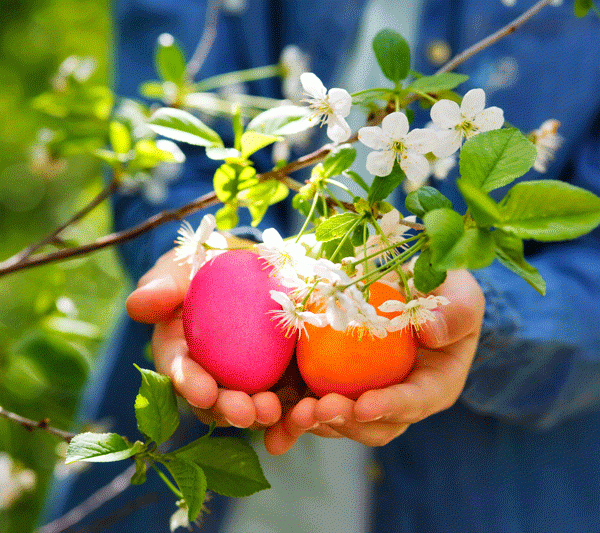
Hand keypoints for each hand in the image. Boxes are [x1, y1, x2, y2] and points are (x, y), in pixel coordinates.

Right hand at [126, 247, 289, 429]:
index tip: (203, 392)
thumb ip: (163, 284)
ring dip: (259, 414)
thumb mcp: (184, 266)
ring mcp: (245, 379)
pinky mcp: (278, 378)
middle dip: (227, 410)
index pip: (181, 371)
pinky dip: (291, 412)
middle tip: (244, 412)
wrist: (253, 262)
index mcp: (181, 350)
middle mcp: (210, 372)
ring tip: (272, 410)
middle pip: (214, 401)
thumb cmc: (209, 262)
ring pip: (247, 407)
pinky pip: (285, 400)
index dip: (189, 384)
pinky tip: (303, 411)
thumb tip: (136, 305)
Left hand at [263, 269, 484, 454]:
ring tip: (289, 416)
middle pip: (373, 425)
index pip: (415, 402)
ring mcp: (362, 394)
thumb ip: (455, 312)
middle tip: (318, 410)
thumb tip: (431, 333)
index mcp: (432, 385)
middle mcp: (396, 399)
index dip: (391, 407)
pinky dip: (288, 414)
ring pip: (338, 422)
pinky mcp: (331, 383)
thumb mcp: (460, 295)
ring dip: (312, 423)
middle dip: (345, 422)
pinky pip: (309, 403)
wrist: (408, 288)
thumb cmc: (442, 292)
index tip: (365, 404)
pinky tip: (268, 419)